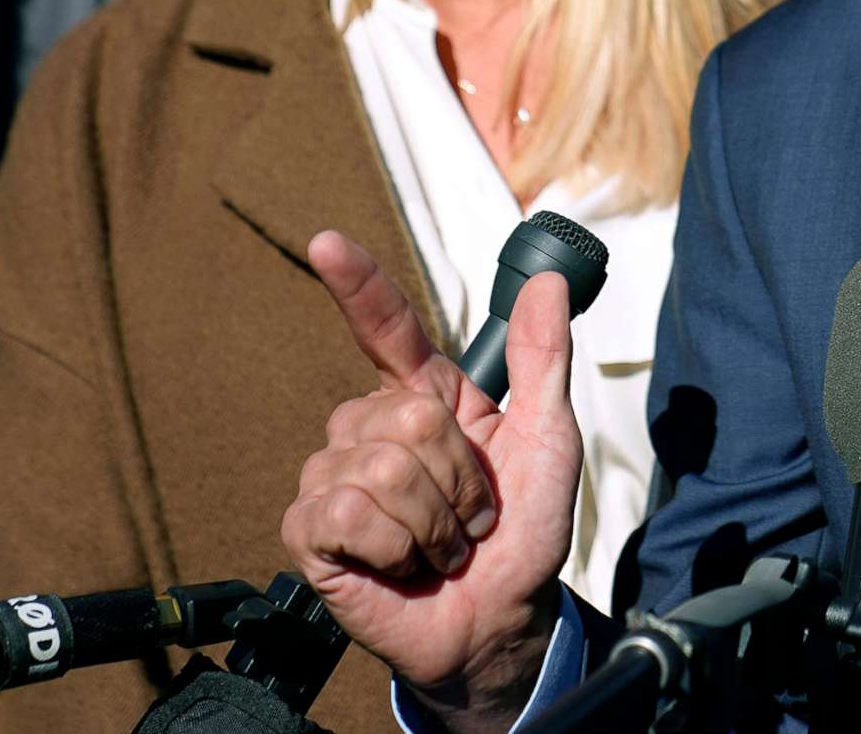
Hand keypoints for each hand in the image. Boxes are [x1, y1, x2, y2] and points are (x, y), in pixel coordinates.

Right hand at [282, 233, 578, 731]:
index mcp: (425, 399)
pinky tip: (403, 566)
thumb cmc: (523, 532)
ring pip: (381, 465)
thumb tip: (549, 282)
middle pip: (405, 414)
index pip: (386, 330)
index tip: (328, 241)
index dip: (359, 286)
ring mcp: (333, 478)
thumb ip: (543, 360)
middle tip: (471, 518)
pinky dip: (396, 545)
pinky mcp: (311, 532)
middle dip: (459, 478)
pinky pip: (348, 511)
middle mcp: (370, 430)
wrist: (502, 619)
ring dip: (435, 520)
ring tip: (441, 546)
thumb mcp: (549, 438)